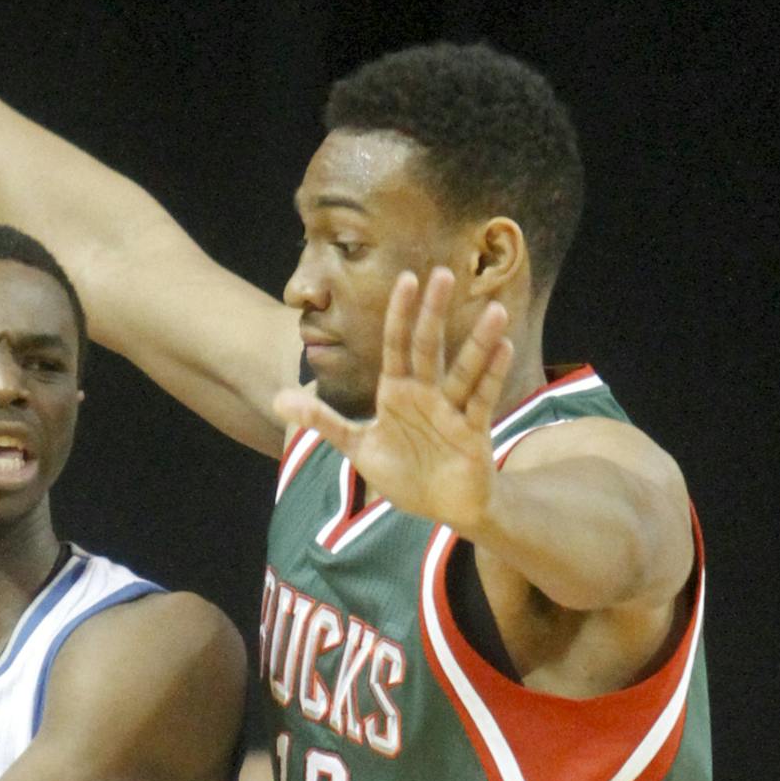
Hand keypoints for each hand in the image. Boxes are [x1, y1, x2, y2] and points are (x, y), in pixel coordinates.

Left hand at [271, 268, 514, 532]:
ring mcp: (451, 411)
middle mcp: (426, 394)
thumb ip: (322, 421)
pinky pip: (482, 400)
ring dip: (479, 342)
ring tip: (494, 311)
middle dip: (433, 313)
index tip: (407, 278)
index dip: (400, 314)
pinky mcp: (473, 432)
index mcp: (397, 392)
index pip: (397, 345)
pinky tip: (503, 348)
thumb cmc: (403, 472)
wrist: (439, 507)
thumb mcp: (356, 446)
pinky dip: (492, 376)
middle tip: (443, 273)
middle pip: (429, 347)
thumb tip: (276, 399)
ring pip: (465, 371)